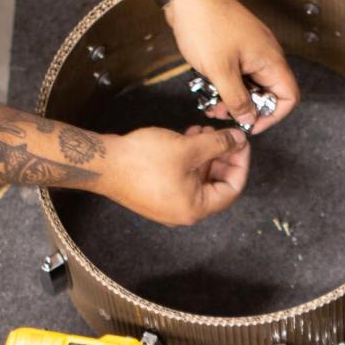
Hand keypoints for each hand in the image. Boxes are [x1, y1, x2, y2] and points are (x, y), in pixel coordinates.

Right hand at [99, 122, 249, 225]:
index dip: (240, 163)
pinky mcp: (156, 194)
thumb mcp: (188, 147)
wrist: (103, 164)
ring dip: (204, 155)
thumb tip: (238, 140)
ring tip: (202, 131)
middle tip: (223, 135)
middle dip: (221, 156)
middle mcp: (183, 212)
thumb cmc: (142, 160)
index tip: (240, 142)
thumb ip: (219, 144)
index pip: (232, 189)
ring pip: (198, 179)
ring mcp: (168, 204)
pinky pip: (182, 178)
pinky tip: (186, 139)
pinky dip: (189, 159)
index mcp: (195, 208)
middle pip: (215, 185)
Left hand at [163, 0, 299, 132]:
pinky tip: (210, 88)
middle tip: (223, 114)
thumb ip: (237, 100)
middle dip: (247, 108)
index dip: (273, 116)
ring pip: (251, 84)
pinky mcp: (236, 46)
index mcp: (270, 59)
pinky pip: (239, 72)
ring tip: (212, 104)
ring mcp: (251, 49)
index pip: (288, 96)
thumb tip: (249, 118)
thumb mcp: (220, 71)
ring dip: (234, 97)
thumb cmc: (205, 25)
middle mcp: (266, 54)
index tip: (250, 123)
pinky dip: (227, 83)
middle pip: (269, 92)